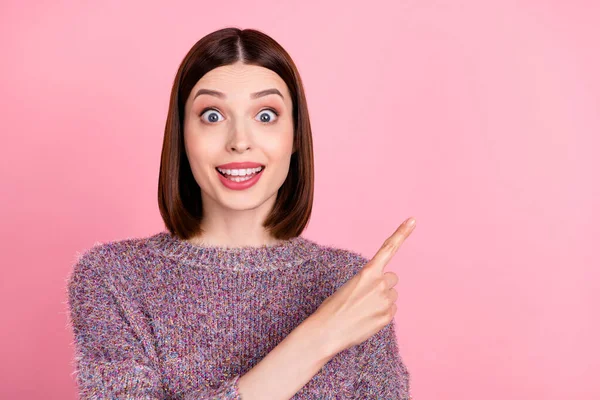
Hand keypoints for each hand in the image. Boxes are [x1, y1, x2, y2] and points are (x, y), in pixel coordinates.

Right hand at [311, 217, 415, 356]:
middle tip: (366, 296)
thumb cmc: (333, 308)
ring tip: (363, 310)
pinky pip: (391, 311)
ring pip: (392, 296)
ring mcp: (386, 301)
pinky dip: (382, 314)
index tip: (413, 220)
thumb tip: (385, 292)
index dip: (402, 233)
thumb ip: (369, 282)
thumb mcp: (349, 286)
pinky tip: (367, 319)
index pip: (388, 249)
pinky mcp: (388, 316)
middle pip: (392, 279)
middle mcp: (380, 283)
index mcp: (368, 272)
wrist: (327, 330)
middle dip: (383, 285)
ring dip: (382, 300)